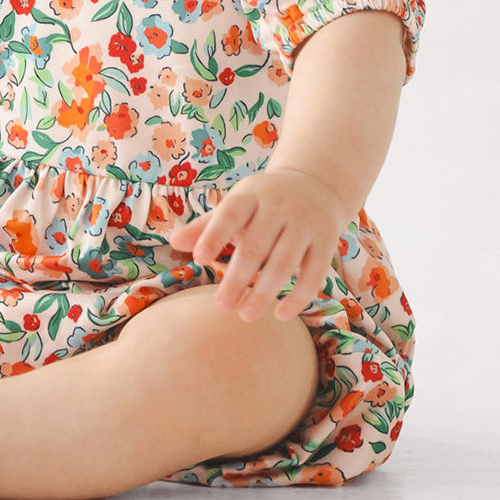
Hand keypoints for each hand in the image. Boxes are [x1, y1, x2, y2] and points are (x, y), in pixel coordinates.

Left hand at [168, 168, 347, 323]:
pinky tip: (281, 314)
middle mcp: (279, 207)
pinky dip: (299, 296)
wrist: (315, 184)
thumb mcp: (236, 205)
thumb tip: (173, 242)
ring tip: (245, 315)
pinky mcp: (326, 241)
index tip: (198, 259)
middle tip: (221, 305)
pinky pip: (314, 273)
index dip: (214, 236)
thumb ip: (206, 226)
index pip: (230, 214)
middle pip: (256, 244)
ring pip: (285, 262)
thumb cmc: (263, 202)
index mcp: (251, 195)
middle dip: (238, 277)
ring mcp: (305, 224)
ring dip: (265, 292)